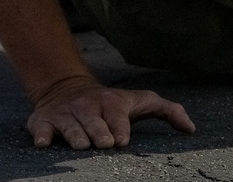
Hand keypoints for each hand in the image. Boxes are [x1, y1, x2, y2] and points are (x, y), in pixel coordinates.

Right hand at [28, 76, 195, 148]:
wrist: (67, 87)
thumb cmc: (113, 103)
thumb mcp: (142, 102)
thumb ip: (168, 112)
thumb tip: (191, 129)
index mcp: (112, 103)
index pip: (117, 116)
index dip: (119, 128)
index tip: (121, 140)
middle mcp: (88, 106)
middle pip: (93, 122)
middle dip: (99, 133)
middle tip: (103, 144)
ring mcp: (66, 114)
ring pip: (70, 126)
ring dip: (75, 135)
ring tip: (82, 145)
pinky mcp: (43, 121)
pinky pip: (41, 129)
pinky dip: (42, 135)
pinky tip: (44, 143)